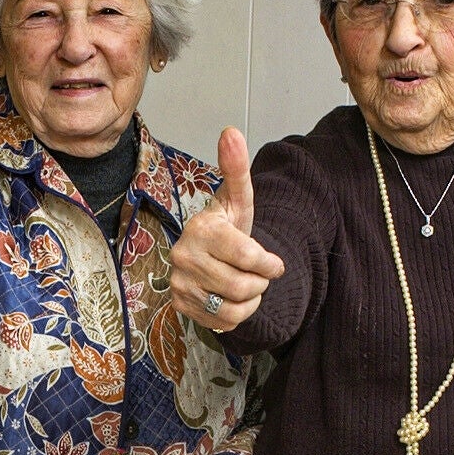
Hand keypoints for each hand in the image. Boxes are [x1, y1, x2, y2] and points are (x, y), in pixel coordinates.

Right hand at [168, 128, 283, 331]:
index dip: (269, 264)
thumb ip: (237, 169)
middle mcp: (183, 257)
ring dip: (251, 300)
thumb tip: (231, 132)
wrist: (207, 256)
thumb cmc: (227, 228)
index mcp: (200, 229)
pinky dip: (237, 314)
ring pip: (234, 307)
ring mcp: (179, 284)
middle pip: (243, 286)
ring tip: (248, 286)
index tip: (274, 263)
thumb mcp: (238, 200)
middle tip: (259, 274)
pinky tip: (232, 298)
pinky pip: (223, 322)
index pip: (248, 257)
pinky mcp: (181, 306)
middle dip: (261, 283)